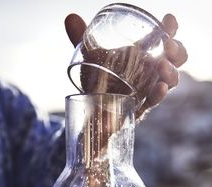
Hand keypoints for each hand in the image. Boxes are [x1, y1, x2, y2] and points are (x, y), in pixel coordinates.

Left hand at [65, 13, 187, 118]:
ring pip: (172, 80)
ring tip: (162, 67)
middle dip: (177, 50)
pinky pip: (154, 102)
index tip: (169, 20)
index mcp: (142, 54)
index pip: (163, 38)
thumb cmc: (95, 80)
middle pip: (176, 59)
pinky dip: (158, 95)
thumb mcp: (90, 57)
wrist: (89, 108)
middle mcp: (150, 71)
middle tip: (168, 46)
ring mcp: (147, 89)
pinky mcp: (140, 107)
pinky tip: (160, 88)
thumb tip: (70, 18)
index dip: (170, 29)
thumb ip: (81, 38)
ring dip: (171, 72)